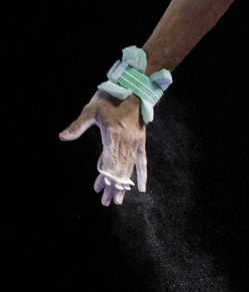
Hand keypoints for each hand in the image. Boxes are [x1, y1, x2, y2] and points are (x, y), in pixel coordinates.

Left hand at [59, 91, 146, 205]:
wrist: (134, 89)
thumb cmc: (110, 97)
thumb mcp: (91, 109)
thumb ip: (78, 125)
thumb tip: (62, 136)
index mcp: (114, 135)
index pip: (109, 163)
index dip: (105, 178)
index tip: (99, 190)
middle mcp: (127, 142)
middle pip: (120, 169)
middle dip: (113, 187)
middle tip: (107, 202)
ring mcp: (135, 143)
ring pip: (129, 169)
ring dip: (124, 185)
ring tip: (118, 200)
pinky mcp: (141, 141)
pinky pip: (143, 162)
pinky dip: (142, 175)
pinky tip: (141, 188)